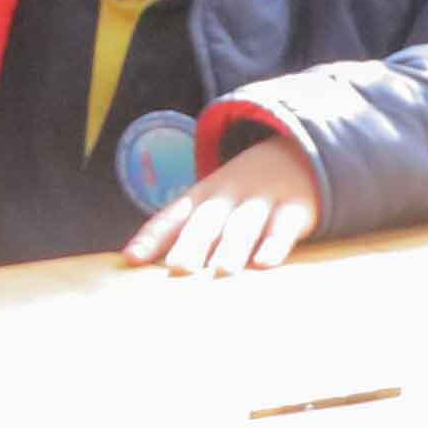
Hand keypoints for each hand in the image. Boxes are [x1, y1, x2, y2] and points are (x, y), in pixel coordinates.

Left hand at [123, 126, 323, 277]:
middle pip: (207, 221)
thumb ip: (178, 231)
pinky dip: (275, 243)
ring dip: (232, 247)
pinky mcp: (293, 209)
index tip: (131, 259)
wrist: (296, 156)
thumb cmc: (240, 195)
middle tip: (179, 268)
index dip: (152, 237)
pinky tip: (266, 264)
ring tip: (221, 272)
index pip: (172, 217)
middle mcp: (228, 198)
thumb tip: (135, 263)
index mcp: (201, 197)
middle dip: (192, 244)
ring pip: (244, 225)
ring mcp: (260, 201)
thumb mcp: (210, 204)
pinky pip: (283, 227)